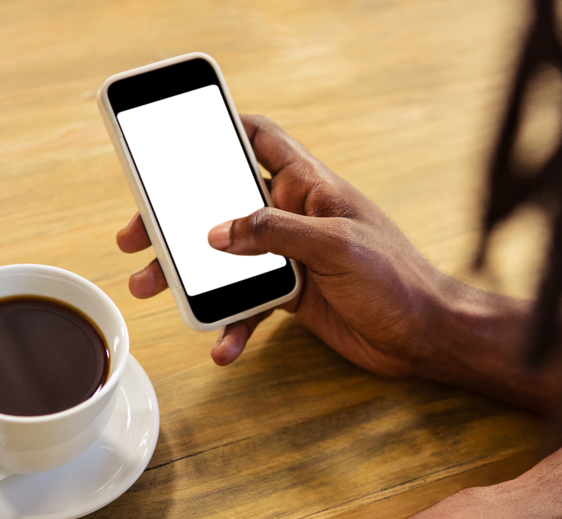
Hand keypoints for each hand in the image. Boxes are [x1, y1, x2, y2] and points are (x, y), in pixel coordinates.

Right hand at [117, 115, 451, 373]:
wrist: (424, 335)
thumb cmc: (397, 279)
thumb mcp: (334, 246)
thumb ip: (274, 233)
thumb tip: (216, 231)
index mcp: (310, 186)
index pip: (261, 138)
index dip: (222, 128)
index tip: (177, 134)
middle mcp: (295, 216)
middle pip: (224, 204)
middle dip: (178, 218)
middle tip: (137, 233)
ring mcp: (291, 257)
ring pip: (226, 258)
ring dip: (190, 275)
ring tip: (152, 287)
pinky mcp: (292, 295)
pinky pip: (248, 304)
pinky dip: (231, 324)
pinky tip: (222, 345)